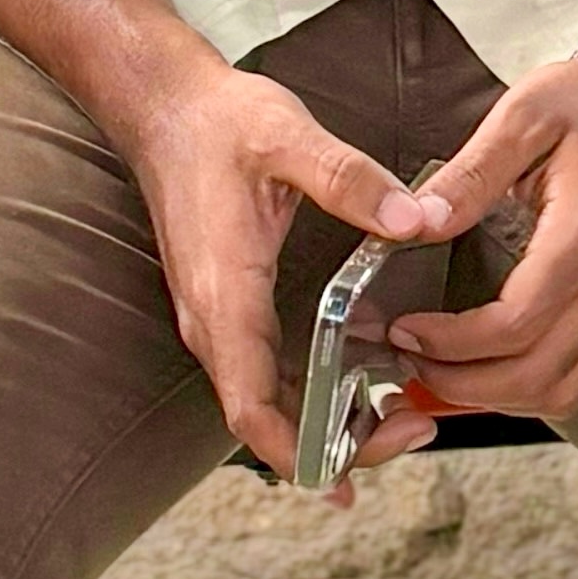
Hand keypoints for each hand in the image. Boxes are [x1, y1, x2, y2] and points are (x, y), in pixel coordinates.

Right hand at [115, 54, 457, 476]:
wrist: (164, 106)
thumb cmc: (219, 123)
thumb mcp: (289, 137)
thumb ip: (351, 179)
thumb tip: (413, 219)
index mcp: (225, 294)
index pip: (249, 407)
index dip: (298, 453)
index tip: (352, 472)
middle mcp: (213, 320)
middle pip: (264, 421)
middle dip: (334, 447)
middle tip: (413, 433)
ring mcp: (216, 318)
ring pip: (264, 402)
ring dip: (324, 425)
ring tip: (399, 422)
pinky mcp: (227, 307)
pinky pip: (264, 375)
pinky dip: (308, 397)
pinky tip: (357, 394)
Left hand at [377, 54, 577, 438]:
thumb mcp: (522, 117)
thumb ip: (467, 176)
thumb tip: (413, 223)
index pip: (515, 324)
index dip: (451, 343)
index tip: (406, 330)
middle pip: (538, 375)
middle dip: (464, 384)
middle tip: (412, 363)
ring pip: (565, 393)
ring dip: (498, 399)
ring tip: (444, 375)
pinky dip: (535, 393)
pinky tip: (493, 375)